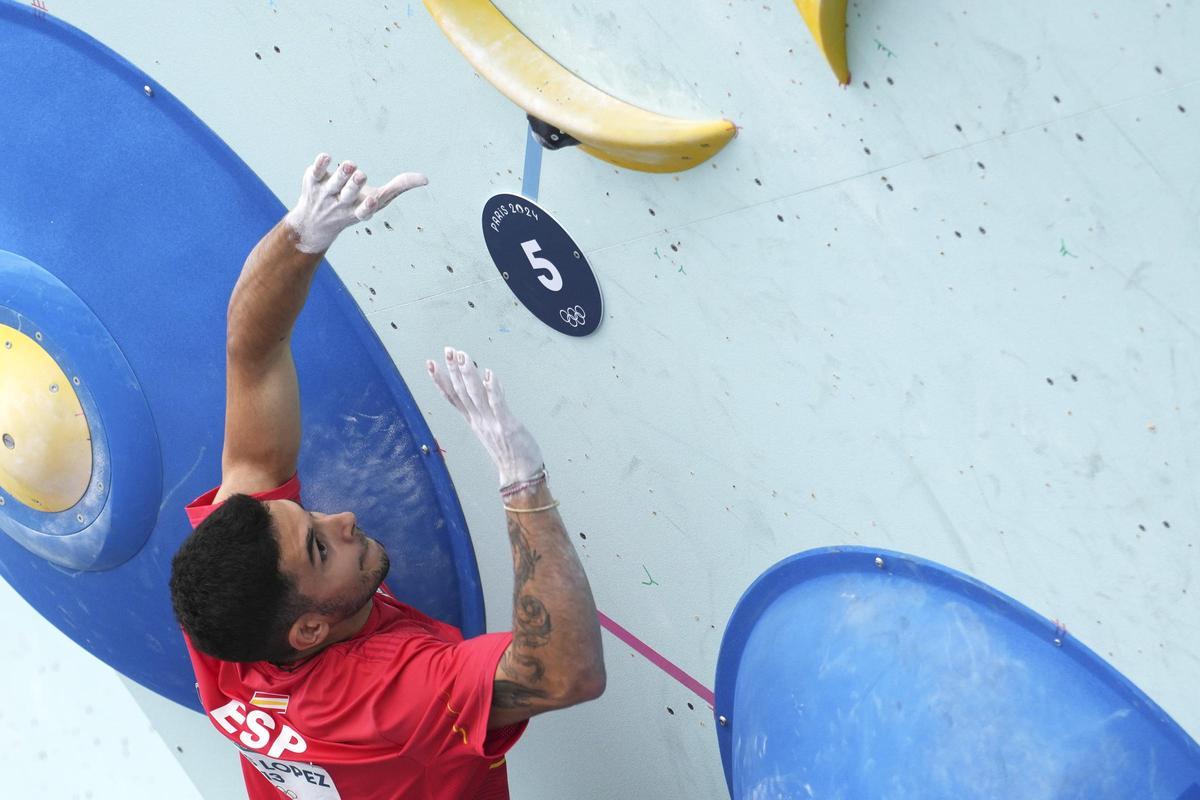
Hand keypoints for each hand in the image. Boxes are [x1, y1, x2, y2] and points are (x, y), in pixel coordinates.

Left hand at [284, 153, 426, 253]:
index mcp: (357, 212)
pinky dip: (321, 164)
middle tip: (361, 175)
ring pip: (334, 182)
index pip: (362, 213)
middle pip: (348, 195)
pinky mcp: (312, 181)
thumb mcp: (377, 200)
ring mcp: (325, 193)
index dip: (367, 207)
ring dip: (341, 173)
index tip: (372, 200)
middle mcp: (340, 204)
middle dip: (354, 185)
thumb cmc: (354, 207)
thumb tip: (426, 179)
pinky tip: (327, 156)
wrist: (313, 223)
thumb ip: (400, 187)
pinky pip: (315, 172)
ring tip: (350, 164)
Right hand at [427, 348, 544, 486]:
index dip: (440, 380)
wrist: (520, 475)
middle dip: (453, 370)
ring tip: (462, 356)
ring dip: (468, 375)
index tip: (430, 364)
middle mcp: (478, 420)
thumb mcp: (494, 425)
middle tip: (447, 350)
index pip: (453, 397)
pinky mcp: (506, 425)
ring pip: (475, 395)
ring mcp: (491, 422)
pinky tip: (488, 374)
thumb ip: (491, 403)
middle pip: (461, 392)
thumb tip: (488, 380)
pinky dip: (492, 388)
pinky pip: (497, 404)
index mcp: (474, 420)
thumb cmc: (509, 451)